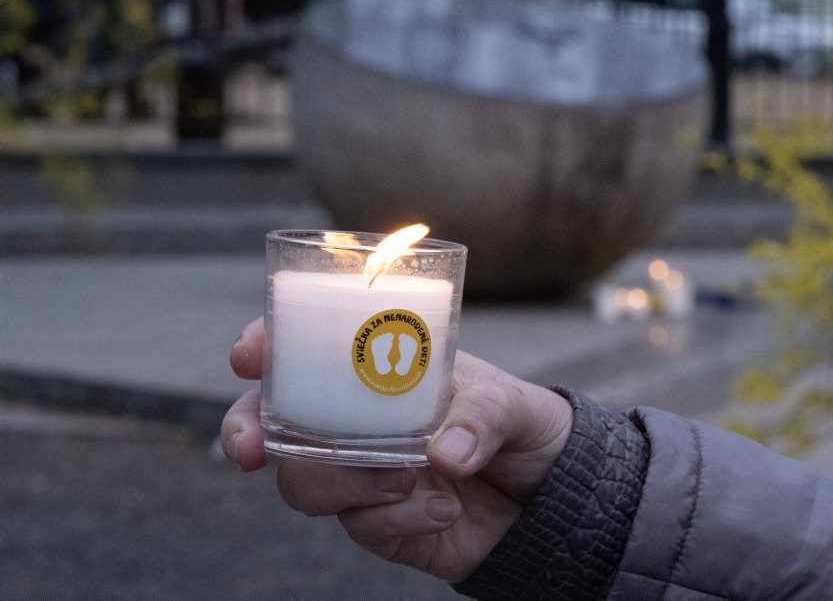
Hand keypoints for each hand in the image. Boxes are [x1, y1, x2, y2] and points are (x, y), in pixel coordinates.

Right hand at [222, 317, 572, 582]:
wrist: (546, 499)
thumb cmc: (518, 425)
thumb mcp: (511, 403)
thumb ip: (484, 416)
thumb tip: (446, 454)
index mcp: (379, 372)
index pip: (308, 351)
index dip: (266, 348)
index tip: (248, 356)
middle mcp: (358, 422)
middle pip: (274, 423)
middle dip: (246, 431)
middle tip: (250, 449)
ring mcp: (363, 474)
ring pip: (305, 482)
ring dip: (347, 481)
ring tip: (409, 478)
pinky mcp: (380, 524)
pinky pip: (361, 525)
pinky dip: (400, 519)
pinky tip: (442, 511)